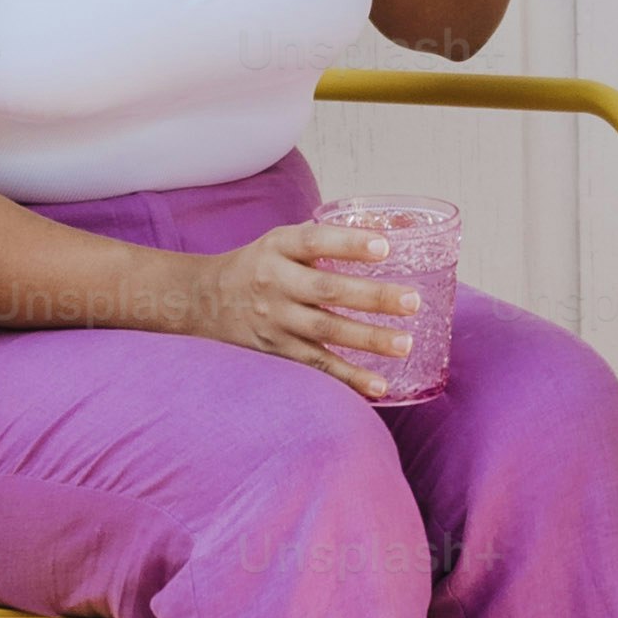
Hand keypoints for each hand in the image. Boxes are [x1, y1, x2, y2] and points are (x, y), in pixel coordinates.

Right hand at [178, 218, 418, 393]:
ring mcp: (275, 320)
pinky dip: (348, 378)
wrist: (205, 300)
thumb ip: (324, 240)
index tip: (385, 247)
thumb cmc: (259, 265)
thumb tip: (387, 232)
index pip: (314, 242)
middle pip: (327, 291)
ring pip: (325, 331)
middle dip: (372, 297)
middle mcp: (275, 283)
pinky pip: (316, 366)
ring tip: (405, 344)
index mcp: (278, 248)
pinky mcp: (277, 351)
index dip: (349, 244)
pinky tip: (379, 385)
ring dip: (368, 340)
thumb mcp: (282, 242)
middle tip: (412, 301)